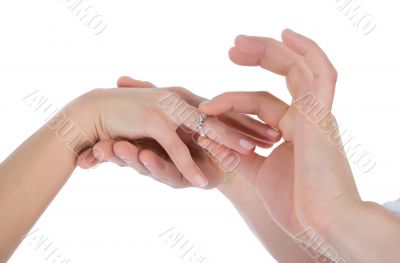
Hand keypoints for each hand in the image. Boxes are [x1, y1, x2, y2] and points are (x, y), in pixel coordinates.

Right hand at [73, 78, 280, 187]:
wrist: (95, 110)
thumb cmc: (131, 116)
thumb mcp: (164, 119)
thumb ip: (184, 123)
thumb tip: (205, 131)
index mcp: (185, 98)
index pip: (223, 110)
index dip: (248, 120)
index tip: (271, 129)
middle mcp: (180, 99)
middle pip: (221, 115)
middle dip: (249, 128)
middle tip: (273, 138)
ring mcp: (167, 108)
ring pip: (204, 127)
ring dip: (227, 141)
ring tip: (248, 154)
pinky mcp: (152, 122)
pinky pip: (175, 149)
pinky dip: (188, 165)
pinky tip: (202, 182)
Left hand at [199, 30, 360, 235]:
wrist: (322, 226)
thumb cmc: (297, 205)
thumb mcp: (258, 172)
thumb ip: (237, 152)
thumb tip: (208, 135)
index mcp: (295, 130)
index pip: (260, 103)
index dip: (231, 101)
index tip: (205, 107)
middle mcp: (308, 116)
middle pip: (284, 74)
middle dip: (258, 57)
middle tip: (231, 48)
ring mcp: (317, 113)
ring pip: (298, 68)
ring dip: (270, 51)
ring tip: (238, 44)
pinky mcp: (323, 114)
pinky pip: (320, 74)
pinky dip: (307, 51)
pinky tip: (285, 34)